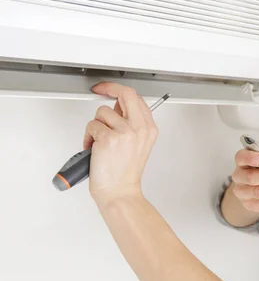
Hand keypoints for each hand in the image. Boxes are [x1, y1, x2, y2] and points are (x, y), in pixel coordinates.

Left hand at [83, 82, 157, 205]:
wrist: (119, 191)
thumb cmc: (125, 172)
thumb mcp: (138, 144)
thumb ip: (131, 123)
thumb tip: (117, 106)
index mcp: (149, 129)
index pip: (136, 98)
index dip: (120, 90)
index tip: (110, 89)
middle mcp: (140, 128)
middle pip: (125, 94)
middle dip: (109, 89)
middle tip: (99, 90)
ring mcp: (125, 132)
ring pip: (102, 112)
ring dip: (96, 126)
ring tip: (99, 142)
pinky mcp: (109, 138)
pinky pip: (92, 126)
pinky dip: (88, 137)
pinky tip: (93, 149)